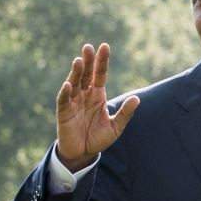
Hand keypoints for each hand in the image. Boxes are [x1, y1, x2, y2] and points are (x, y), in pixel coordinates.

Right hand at [55, 43, 138, 170]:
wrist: (84, 153)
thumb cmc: (99, 138)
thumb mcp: (116, 126)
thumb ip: (125, 113)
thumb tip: (137, 98)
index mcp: (98, 95)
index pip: (100, 74)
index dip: (101, 61)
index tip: (104, 46)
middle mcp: (84, 95)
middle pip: (86, 75)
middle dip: (87, 61)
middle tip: (88, 47)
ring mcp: (73, 102)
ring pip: (74, 83)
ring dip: (75, 72)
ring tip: (78, 60)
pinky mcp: (64, 113)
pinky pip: (64, 101)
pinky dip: (66, 93)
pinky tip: (69, 85)